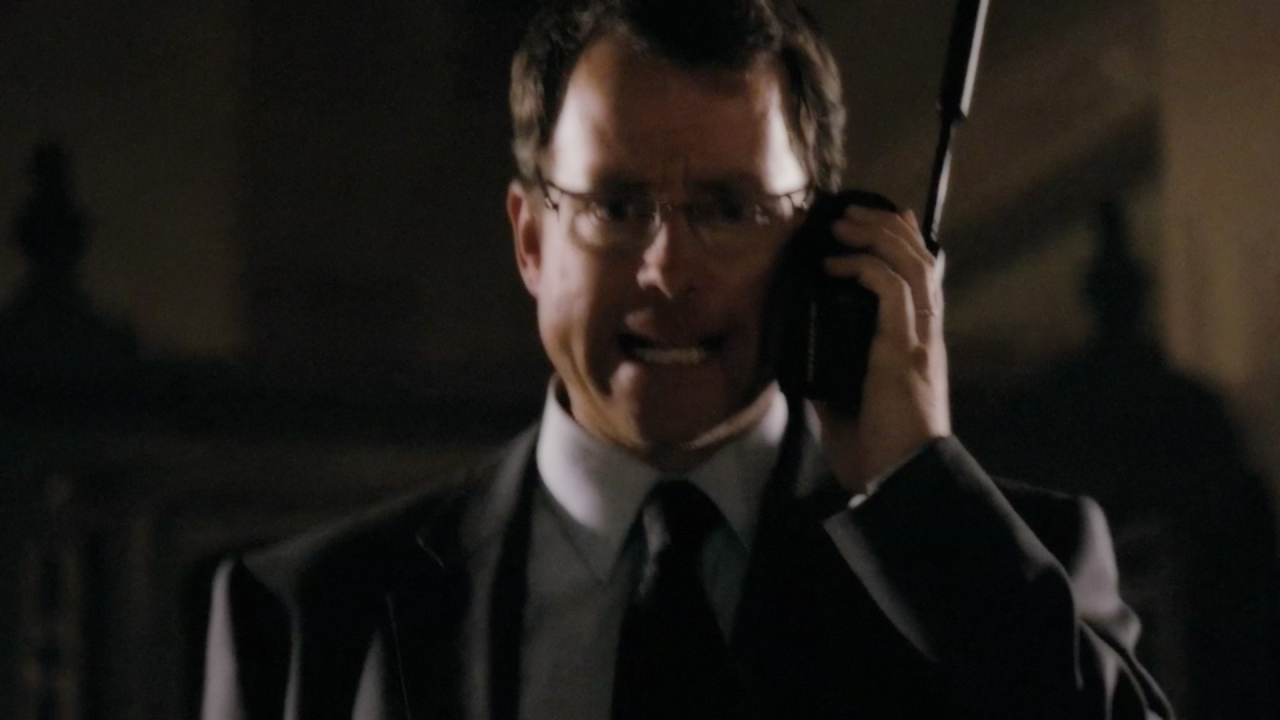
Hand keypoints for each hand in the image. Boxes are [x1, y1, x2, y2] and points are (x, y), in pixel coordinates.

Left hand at [816, 206, 950, 493]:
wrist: (901, 483)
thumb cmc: (878, 454)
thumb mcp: (845, 407)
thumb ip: (832, 377)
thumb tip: (802, 360)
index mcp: (916, 347)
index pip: (922, 281)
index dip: (906, 245)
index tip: (882, 221)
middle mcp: (925, 336)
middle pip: (920, 261)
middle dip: (887, 228)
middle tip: (853, 211)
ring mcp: (919, 341)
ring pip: (912, 266)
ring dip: (877, 236)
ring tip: (844, 222)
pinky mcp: (904, 350)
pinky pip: (892, 290)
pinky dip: (865, 267)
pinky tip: (837, 263)